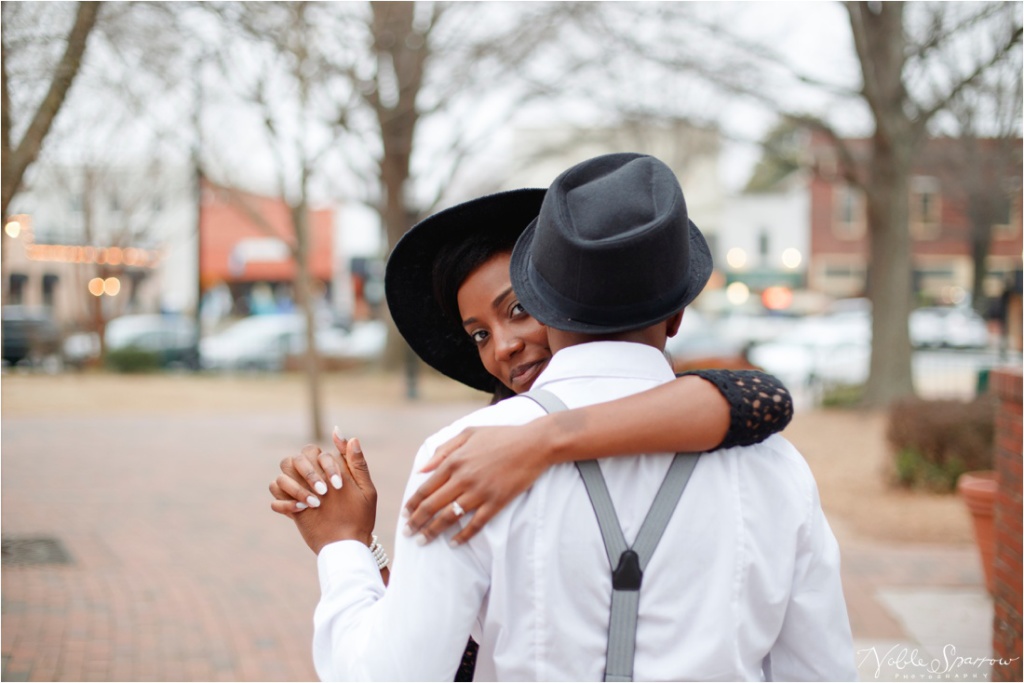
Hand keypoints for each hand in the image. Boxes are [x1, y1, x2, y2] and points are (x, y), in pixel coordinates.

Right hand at [273, 433, 378, 554]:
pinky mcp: (290, 508)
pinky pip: (274, 498)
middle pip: (294, 459)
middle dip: (308, 474)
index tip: (338, 486)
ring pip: (281, 477)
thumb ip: (357, 463)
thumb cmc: (360, 517)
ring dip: (295, 488)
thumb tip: (352, 437)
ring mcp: (299, 492)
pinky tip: (301, 511)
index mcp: (328, 468)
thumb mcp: (364, 489)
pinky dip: (284, 503)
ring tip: (313, 504)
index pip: (316, 452)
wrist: (348, 545)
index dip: (326, 466)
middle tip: (323, 493)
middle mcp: (311, 477)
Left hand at [402, 423, 549, 545]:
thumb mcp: (468, 433)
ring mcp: (480, 492)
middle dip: (416, 522)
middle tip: (407, 533)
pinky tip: (454, 543)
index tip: (405, 515)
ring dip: (433, 531)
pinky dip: (463, 536)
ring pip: (449, 517)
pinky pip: (476, 524)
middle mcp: (463, 478)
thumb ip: (443, 450)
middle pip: (432, 506)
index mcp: (454, 461)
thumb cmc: (501, 436)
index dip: (413, 504)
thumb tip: (422, 469)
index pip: (426, 488)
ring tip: (422, 541)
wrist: (534, 443)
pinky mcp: (497, 502)